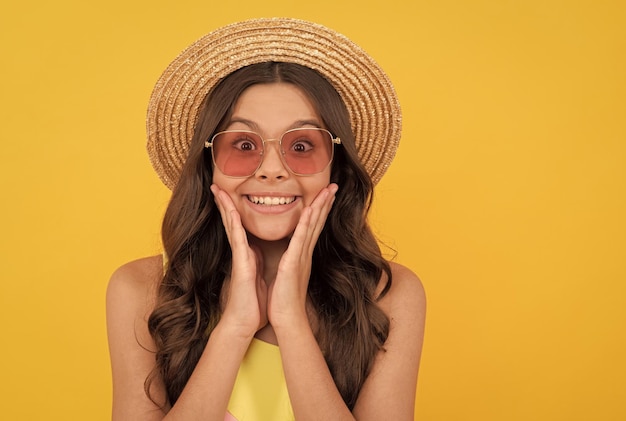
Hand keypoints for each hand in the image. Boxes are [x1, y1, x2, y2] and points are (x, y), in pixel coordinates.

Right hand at [211, 184, 267, 337]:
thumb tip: (258, 252)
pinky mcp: (241, 263)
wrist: (246, 322)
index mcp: (247, 253)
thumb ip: (257, 261)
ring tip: (217, 189)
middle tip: (216, 184)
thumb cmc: (253, 303)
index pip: (239, 226)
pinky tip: (231, 211)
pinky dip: (234, 224)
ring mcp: (239, 256)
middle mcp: (241, 251)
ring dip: (225, 207)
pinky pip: (238, 240)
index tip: (229, 193)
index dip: (234, 209)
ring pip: (231, 226)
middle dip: (224, 202)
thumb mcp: (258, 275)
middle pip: (231, 221)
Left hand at [267, 183, 338, 328]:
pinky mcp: (294, 262)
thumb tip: (292, 256)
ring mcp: (301, 256)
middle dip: (326, 203)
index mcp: (302, 255)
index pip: (313, 228)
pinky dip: (306, 223)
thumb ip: (292, 262)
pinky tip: (311, 209)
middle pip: (317, 223)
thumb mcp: (289, 275)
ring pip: (312, 226)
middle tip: (333, 186)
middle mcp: (305, 253)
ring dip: (320, 207)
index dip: (320, 210)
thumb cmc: (285, 299)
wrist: (286, 318)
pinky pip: (301, 238)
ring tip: (328, 190)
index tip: (326, 195)